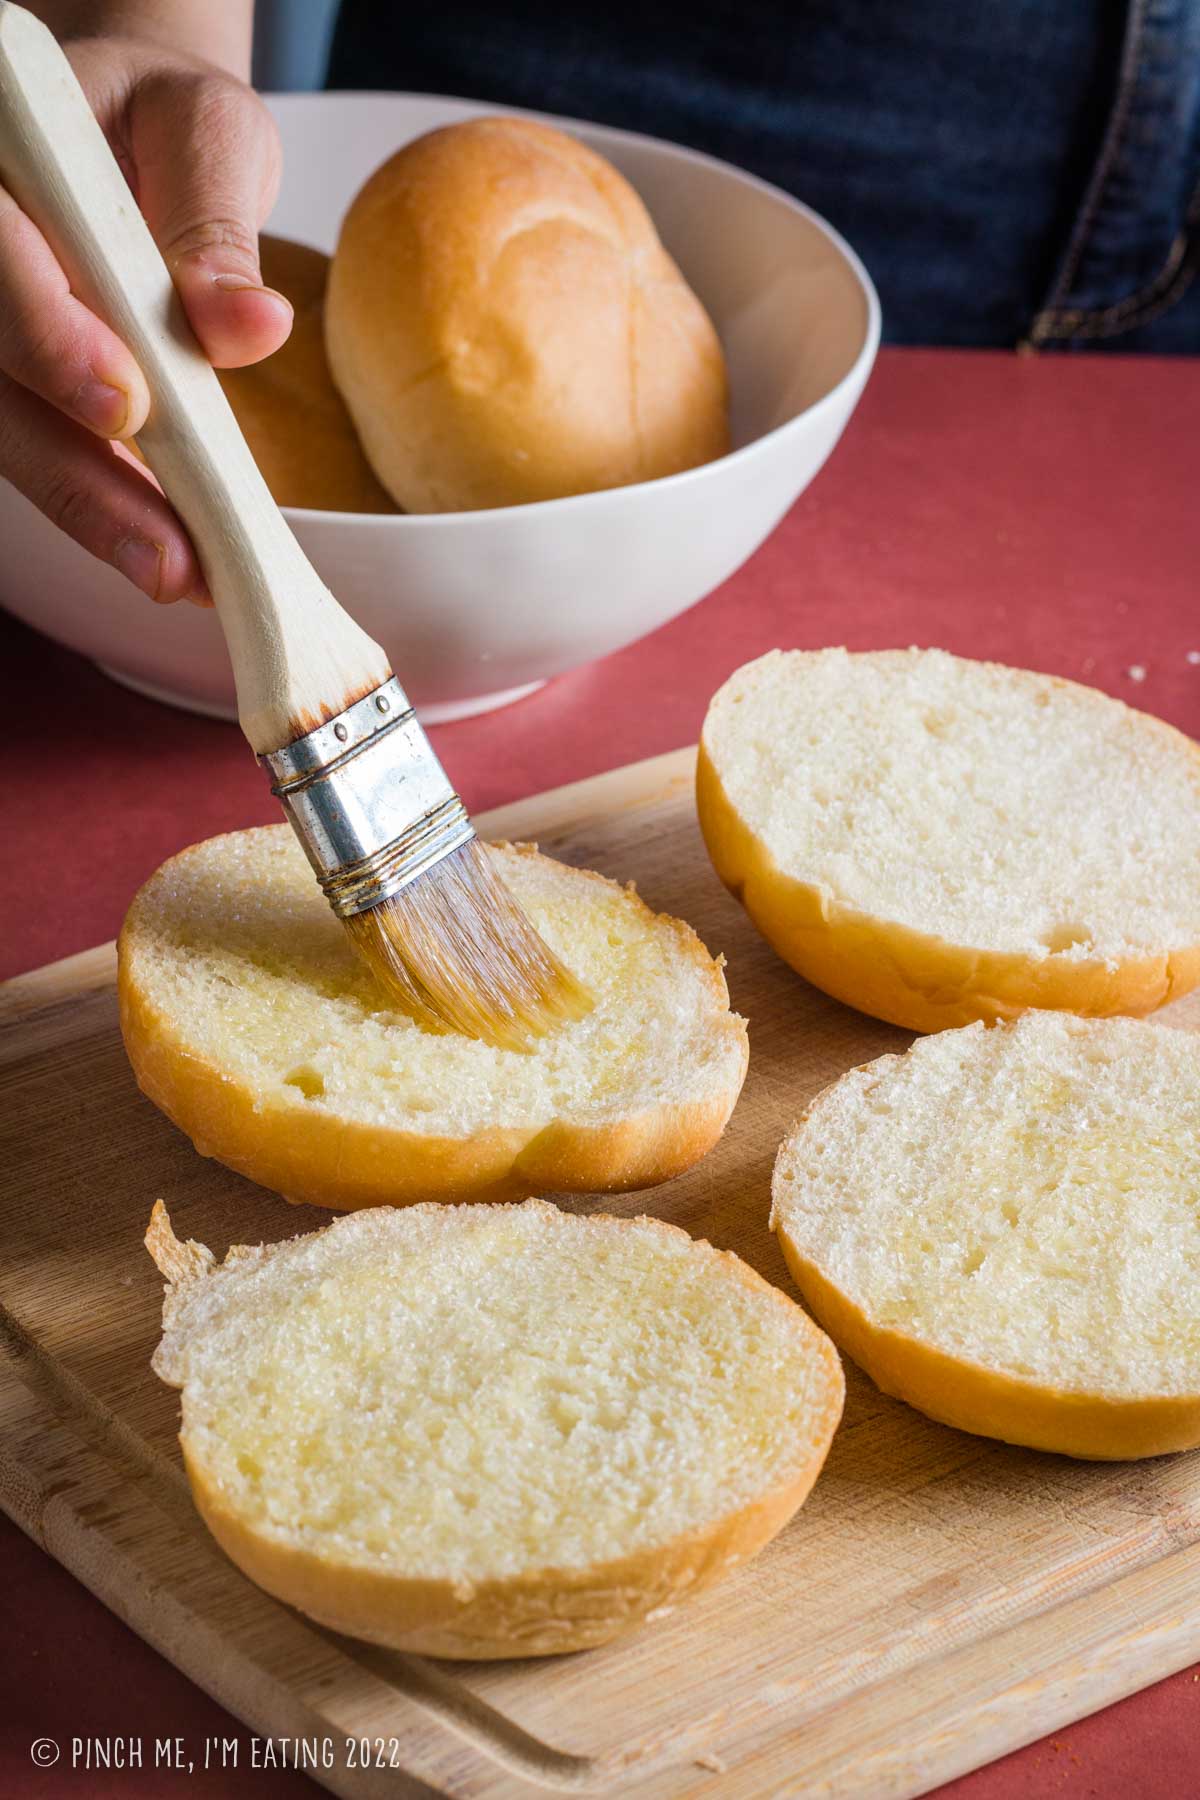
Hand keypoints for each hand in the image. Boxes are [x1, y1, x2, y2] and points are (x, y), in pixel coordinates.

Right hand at [0, 33, 291, 602]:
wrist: (127, 131)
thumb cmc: (160, 123)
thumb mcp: (207, 133)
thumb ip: (214, 225)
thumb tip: (249, 326)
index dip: (49, 337)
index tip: (129, 406)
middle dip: (77, 471)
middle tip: (166, 553)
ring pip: (9, 435)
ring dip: (92, 513)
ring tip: (177, 575)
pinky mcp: (11, 385)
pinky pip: (42, 451)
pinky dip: (103, 507)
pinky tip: (166, 552)